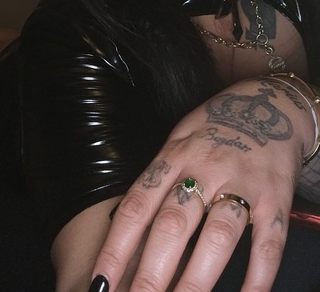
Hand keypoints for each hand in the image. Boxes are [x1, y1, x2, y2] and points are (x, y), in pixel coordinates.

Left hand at [89, 77, 310, 290]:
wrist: (267, 104)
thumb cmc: (212, 128)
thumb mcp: (177, 140)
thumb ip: (158, 179)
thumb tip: (129, 229)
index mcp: (173, 157)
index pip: (137, 205)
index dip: (117, 246)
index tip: (102, 281)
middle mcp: (205, 169)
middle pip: (173, 224)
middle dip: (152, 271)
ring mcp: (242, 183)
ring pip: (217, 235)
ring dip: (197, 278)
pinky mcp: (276, 197)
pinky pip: (268, 241)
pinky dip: (258, 275)